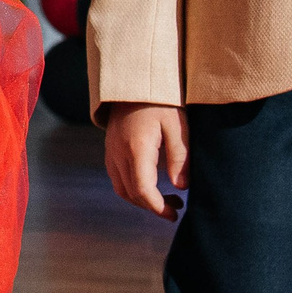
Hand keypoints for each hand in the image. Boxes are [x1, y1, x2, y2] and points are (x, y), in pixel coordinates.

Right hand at [104, 103, 188, 218]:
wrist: (133, 79)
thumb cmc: (160, 100)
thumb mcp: (177, 126)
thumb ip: (180, 157)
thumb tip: (181, 187)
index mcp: (136, 148)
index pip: (143, 190)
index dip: (158, 208)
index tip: (175, 214)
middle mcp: (118, 153)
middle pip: (131, 193)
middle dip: (153, 207)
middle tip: (176, 207)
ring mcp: (111, 150)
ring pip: (121, 188)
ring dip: (141, 199)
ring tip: (165, 198)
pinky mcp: (110, 147)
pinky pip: (116, 176)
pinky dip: (132, 188)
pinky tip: (150, 182)